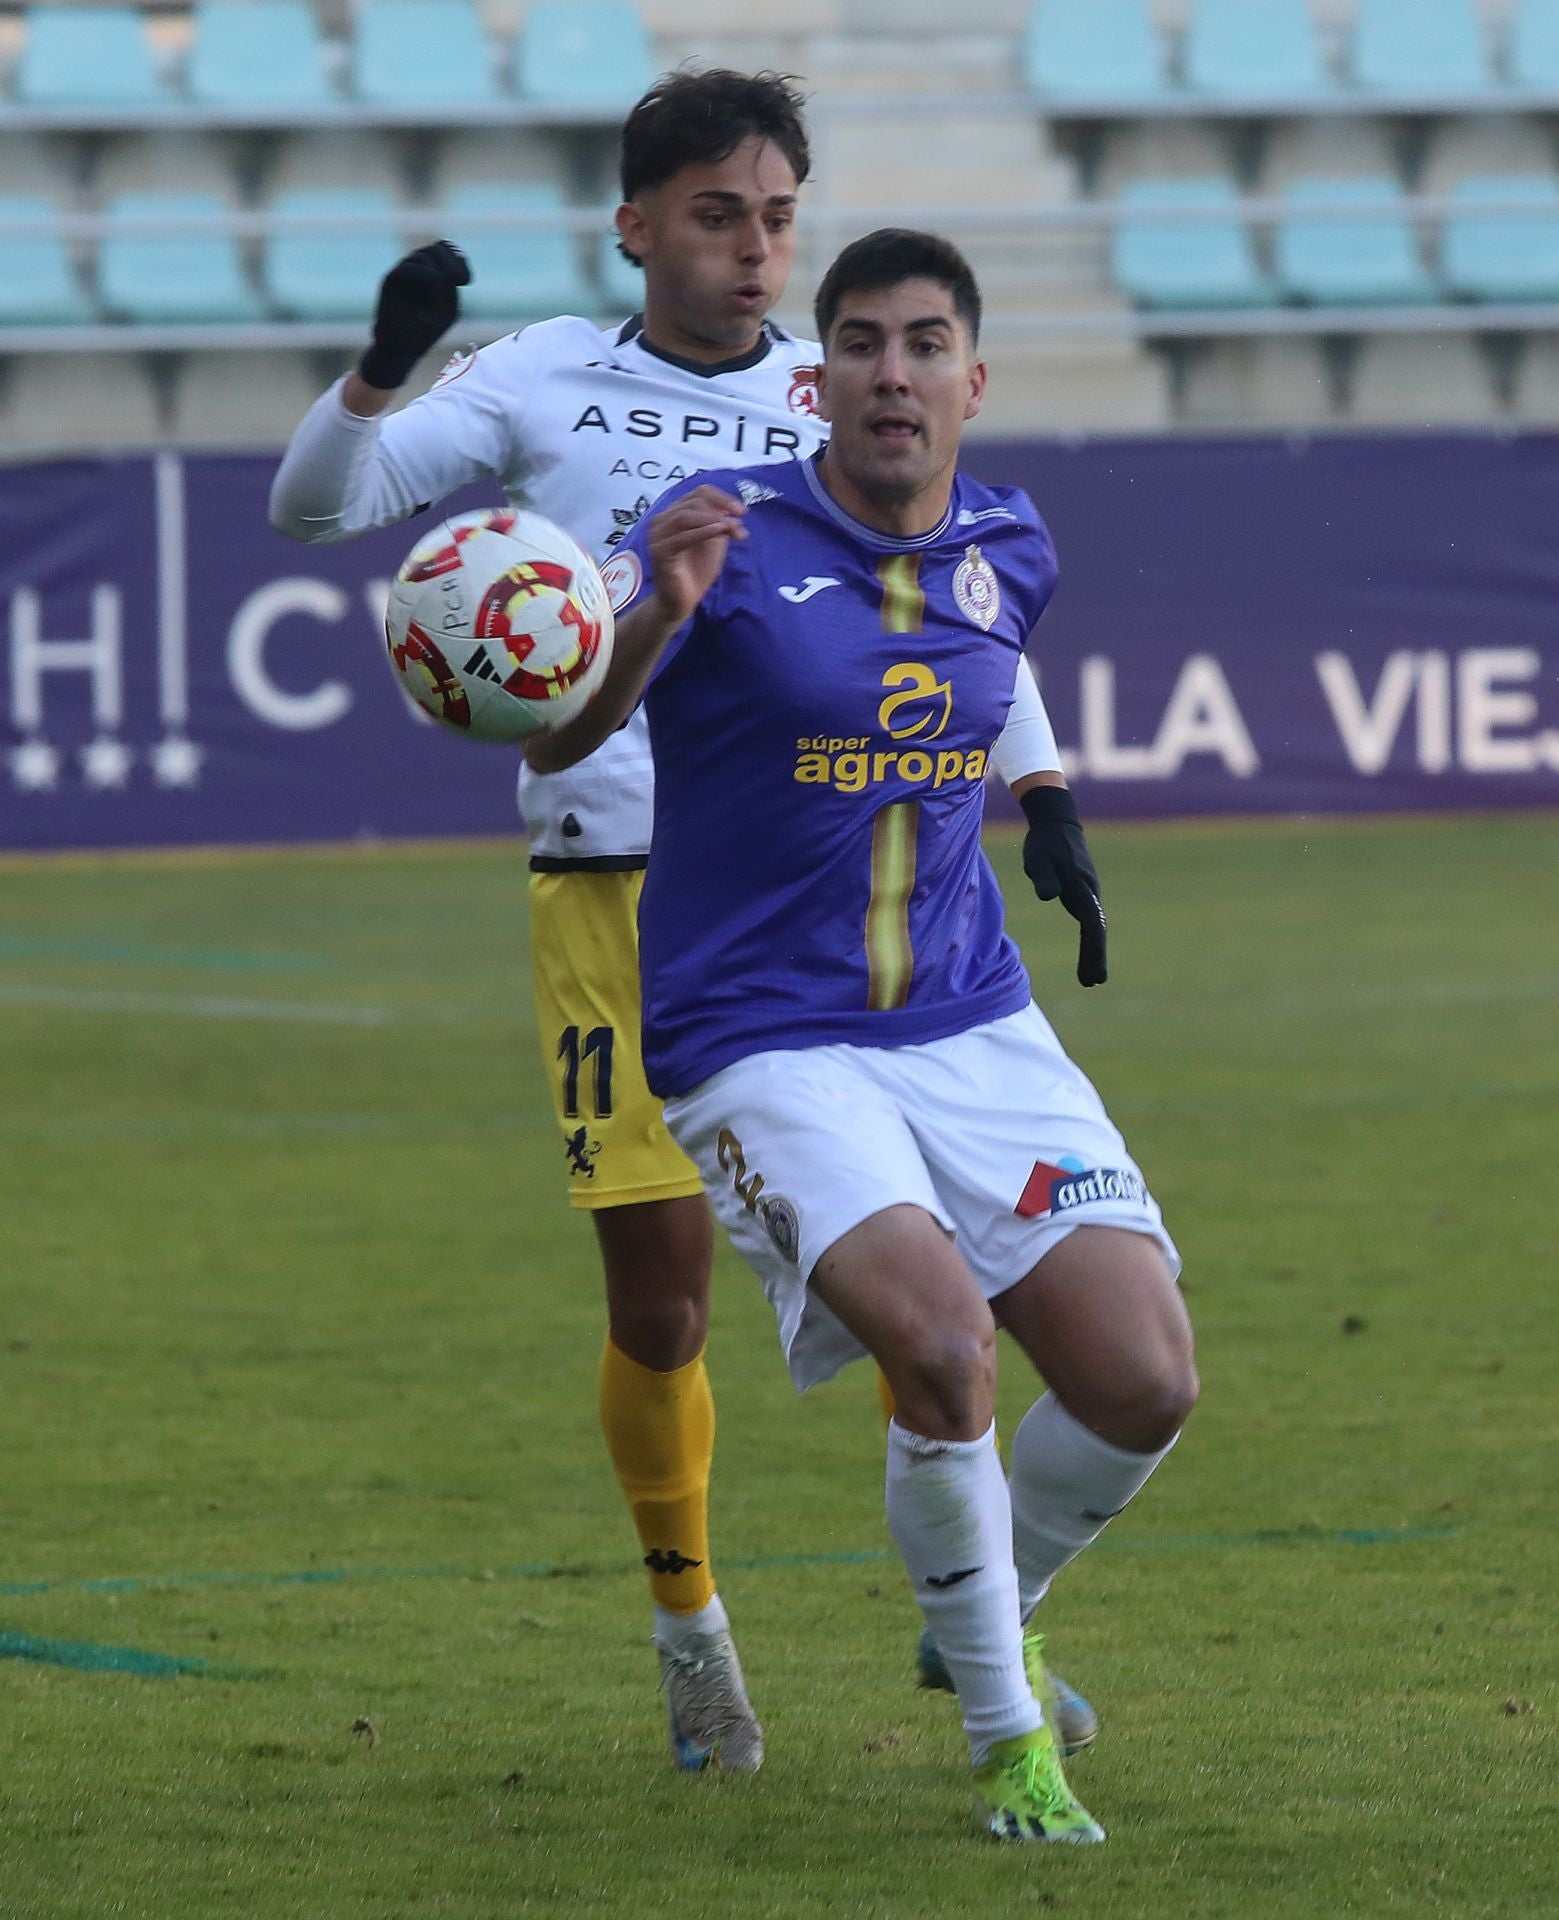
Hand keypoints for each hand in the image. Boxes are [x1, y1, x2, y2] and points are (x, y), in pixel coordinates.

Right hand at [358, 241, 471, 390]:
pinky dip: (428, 284)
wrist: (402, 349)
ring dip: (439, 278)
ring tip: (440, 304)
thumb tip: (451, 268)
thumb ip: (451, 284)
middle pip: (438, 248)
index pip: (445, 248)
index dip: (458, 258)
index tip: (465, 282)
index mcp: (429, 269)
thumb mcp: (448, 307)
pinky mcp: (390, 279)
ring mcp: (401, 270)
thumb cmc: (427, 330)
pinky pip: (412, 269)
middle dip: (452, 264)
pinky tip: (431, 305)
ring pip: (425, 257)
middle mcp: (414, 266)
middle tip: (459, 284)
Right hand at [647, 486, 746, 625]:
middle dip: (721, 511)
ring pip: (686, 515)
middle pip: (694, 502)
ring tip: (732, 527)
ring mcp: (658, 535)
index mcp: (675, 512)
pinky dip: (703, 531)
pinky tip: (720, 532)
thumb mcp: (715, 541)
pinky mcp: (659, 552)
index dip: (722, 498)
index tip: (742, 511)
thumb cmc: (697, 570)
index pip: (699, 493)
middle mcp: (662, 519)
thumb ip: (722, 524)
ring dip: (714, 519)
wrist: (682, 601)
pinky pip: (682, 536)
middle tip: (740, 525)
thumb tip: (737, 513)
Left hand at [1019, 784, 1107, 986]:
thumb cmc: (1044, 842)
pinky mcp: (1083, 893)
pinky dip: (1090, 940)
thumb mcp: (1038, 858)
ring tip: (1092, 979)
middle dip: (1095, 956)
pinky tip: (1089, 955)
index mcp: (1081, 886)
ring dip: (1094, 952)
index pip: (1090, 923)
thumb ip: (1044, 877)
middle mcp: (1090, 892)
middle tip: (1094, 982)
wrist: (1057, 822)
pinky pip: (1090, 921)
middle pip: (1096, 930)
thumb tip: (1049, 896)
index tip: (1093, 967)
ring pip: (1095, 927)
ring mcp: (1089, 893)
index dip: (1091, 947)